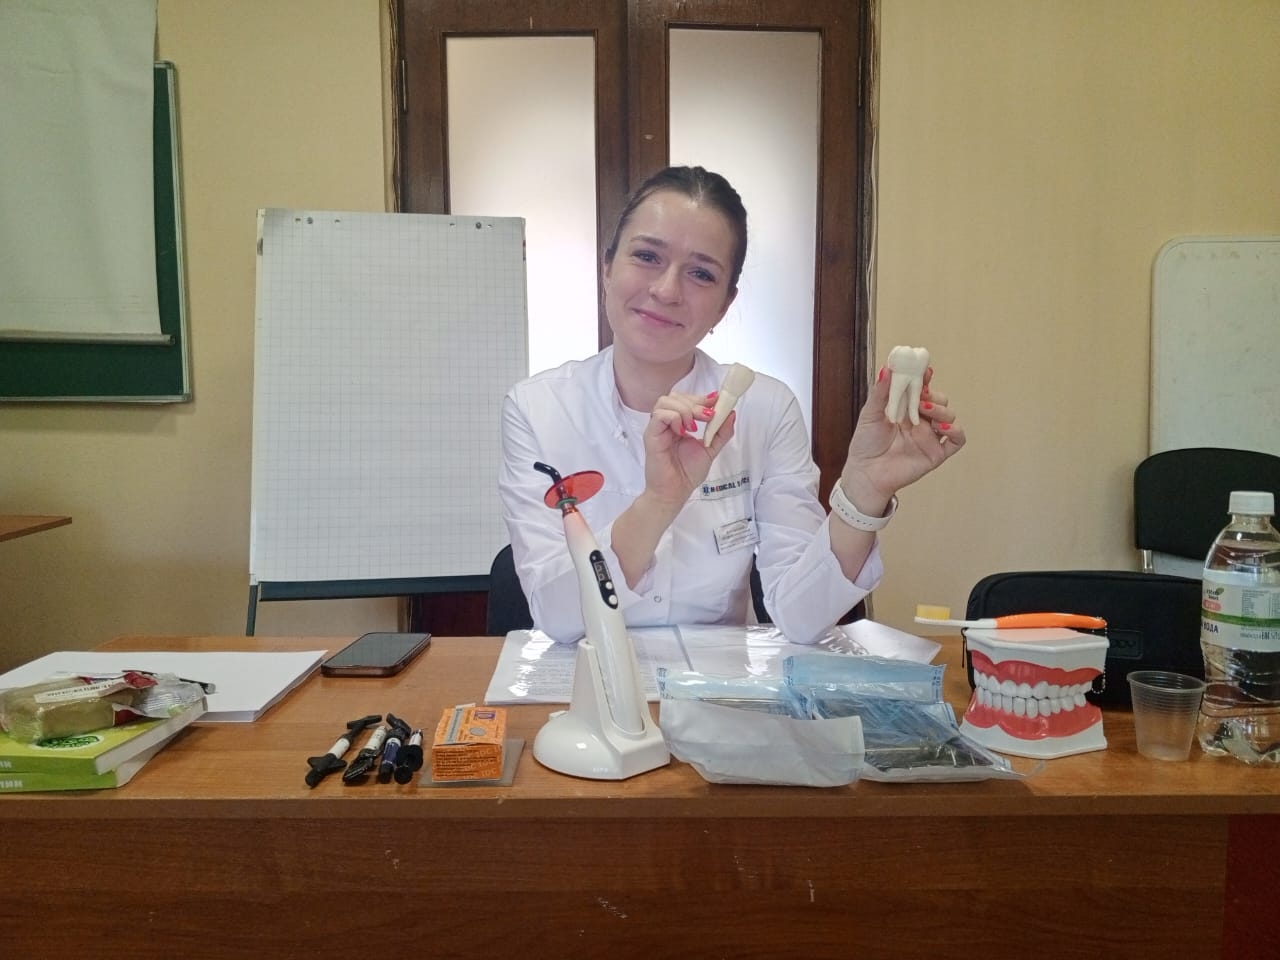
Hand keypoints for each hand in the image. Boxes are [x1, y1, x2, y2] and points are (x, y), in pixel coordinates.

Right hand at [642, 390, 735, 505]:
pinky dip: (674, 418)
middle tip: (708, 417)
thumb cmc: (687, 473)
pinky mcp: (651, 435)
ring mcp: (657, 428)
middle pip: (676, 396)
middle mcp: (666, 423)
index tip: (716, 402)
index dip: (702, 398)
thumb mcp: (710, 449)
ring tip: (694, 427)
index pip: (686, 399)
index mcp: (678, 423)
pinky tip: (683, 432)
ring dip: (685, 410)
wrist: (675, 492)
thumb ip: (721, 432)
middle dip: (696, 403)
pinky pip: (659, 415)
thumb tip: (731, 413)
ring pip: (666, 401)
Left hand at [839, 365, 965, 509]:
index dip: (925, 378)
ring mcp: (930, 437)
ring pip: (949, 417)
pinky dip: (956, 431)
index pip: (922, 389)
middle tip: (921, 396)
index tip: (924, 370)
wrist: (866, 473)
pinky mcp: (936, 453)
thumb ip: (881, 392)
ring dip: (941, 410)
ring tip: (925, 410)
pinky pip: (957, 440)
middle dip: (934, 395)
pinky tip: (942, 427)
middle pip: (940, 401)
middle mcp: (921, 421)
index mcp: (906, 409)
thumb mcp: (870, 414)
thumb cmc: (866, 444)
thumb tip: (887, 368)